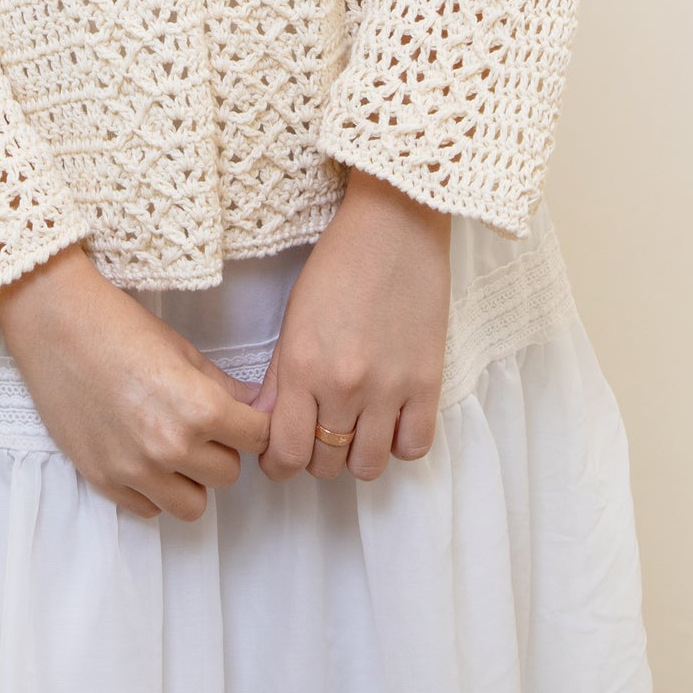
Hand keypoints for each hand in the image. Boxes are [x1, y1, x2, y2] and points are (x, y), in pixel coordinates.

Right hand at [0, 244, 271, 520]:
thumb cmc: (120, 326)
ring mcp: (136, 470)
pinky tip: (141, 455)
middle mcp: (171, 446)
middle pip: (229, 474)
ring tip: (172, 447)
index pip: (258, 439)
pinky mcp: (104, 482)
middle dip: (221, 450)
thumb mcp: (182, 350)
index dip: (254, 425)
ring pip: (194, 505)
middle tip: (199, 424)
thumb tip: (256, 408)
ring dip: (190, 478)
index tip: (243, 419)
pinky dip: (154, 490)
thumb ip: (223, 388)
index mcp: (199, 408)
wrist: (55, 325)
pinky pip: (150, 510)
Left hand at [252, 170, 450, 484]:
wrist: (394, 225)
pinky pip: (414, 448)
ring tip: (355, 427)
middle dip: (316, 457)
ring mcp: (389, 387)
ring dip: (357, 454)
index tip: (281, 454)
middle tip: (318, 432)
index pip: (285, 454)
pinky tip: (391, 421)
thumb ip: (278, 377)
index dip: (279, 464)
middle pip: (325, 465)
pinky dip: (400, 444)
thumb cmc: (338, 263)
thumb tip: (263, 423)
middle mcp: (343, 385)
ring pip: (368, 467)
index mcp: (302, 366)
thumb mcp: (294, 317)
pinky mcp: (428, 382)